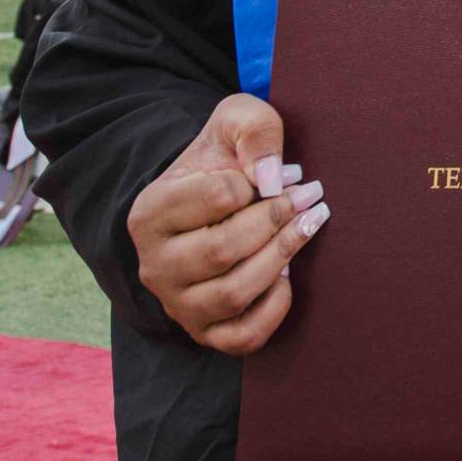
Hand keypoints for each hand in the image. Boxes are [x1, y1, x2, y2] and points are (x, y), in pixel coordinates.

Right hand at [127, 93, 328, 353]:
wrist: (210, 201)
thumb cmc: (222, 161)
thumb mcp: (234, 122)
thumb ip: (253, 130)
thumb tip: (272, 178)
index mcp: (150, 213)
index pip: (219, 197)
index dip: (258, 184)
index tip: (280, 176)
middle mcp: (154, 265)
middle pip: (223, 250)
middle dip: (277, 221)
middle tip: (311, 197)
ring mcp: (177, 304)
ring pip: (232, 295)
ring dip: (280, 259)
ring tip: (304, 228)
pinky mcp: (205, 332)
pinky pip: (242, 338)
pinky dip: (274, 309)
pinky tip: (287, 276)